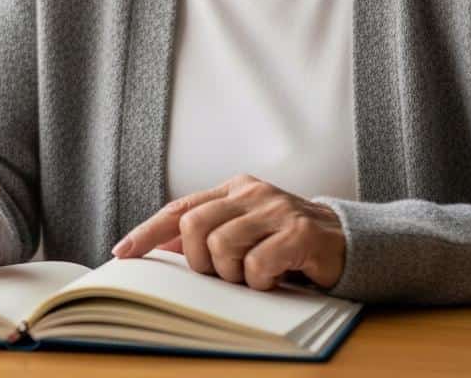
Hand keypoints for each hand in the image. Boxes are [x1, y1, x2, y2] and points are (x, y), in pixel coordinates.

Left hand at [110, 173, 345, 291]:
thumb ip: (208, 234)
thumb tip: (159, 245)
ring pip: (222, 246)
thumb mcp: (245, 232)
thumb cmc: (287, 243)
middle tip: (224, 275)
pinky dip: (260, 281)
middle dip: (200, 262)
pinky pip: (258, 265)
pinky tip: (277, 278)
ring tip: (255, 277)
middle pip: (194, 227)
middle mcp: (250, 192)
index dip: (147, 231)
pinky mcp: (300, 232)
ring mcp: (275, 209)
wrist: (349, 243)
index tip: (121, 253)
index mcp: (232, 190)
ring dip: (234, 275)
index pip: (179, 208)